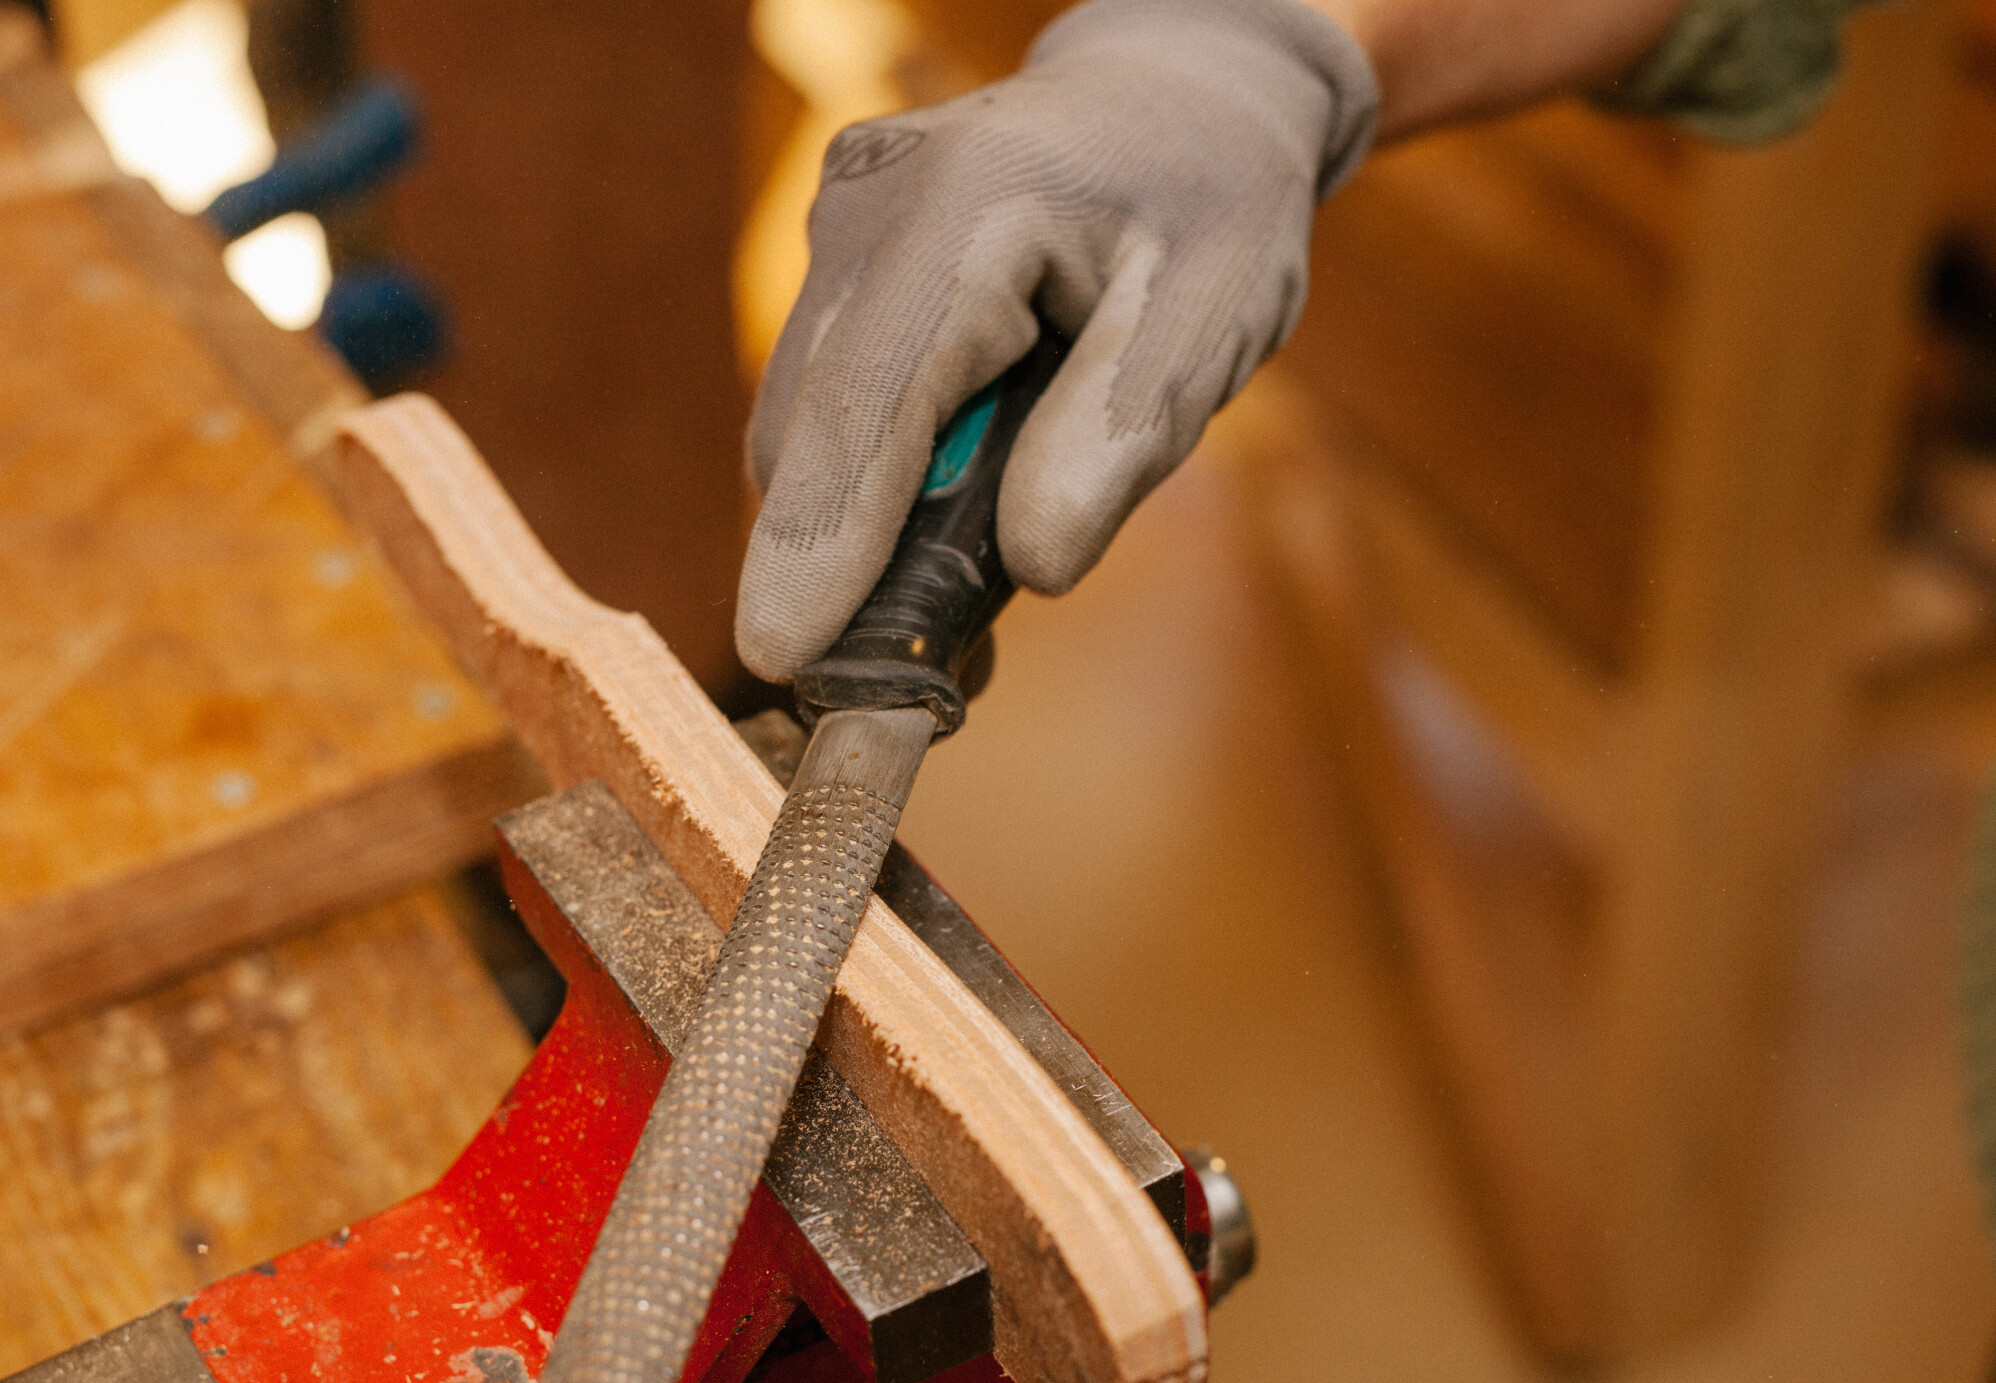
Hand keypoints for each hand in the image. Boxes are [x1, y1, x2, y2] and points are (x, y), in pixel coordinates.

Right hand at [734, 0, 1378, 683]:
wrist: (1178, 95)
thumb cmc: (1208, 202)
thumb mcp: (1213, 317)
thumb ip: (1121, 437)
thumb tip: (1037, 565)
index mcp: (975, 198)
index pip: (870, 392)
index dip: (821, 535)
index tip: (782, 654)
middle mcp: (871, 200)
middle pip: (812, 425)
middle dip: (847, 566)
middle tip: (951, 675)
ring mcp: (838, 225)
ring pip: (806, 428)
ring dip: (864, 532)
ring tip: (978, 593)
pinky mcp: (835, 264)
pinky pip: (828, 405)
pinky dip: (874, 483)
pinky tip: (954, 519)